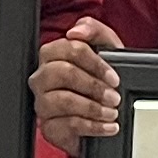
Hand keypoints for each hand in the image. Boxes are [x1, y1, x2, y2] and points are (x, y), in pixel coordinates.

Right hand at [33, 19, 122, 152]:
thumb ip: (95, 30)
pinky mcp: (49, 127)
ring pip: (64, 101)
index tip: (114, 77)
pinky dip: (93, 126)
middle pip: (64, 73)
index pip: (69, 49)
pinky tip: (107, 126)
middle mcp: (43, 77)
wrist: (103, 113)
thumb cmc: (102, 79)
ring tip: (112, 113)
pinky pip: (68, 125)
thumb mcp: (107, 49)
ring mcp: (43, 103)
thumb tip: (77, 30)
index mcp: (53, 54)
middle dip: (94, 86)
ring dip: (94, 108)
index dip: (95, 63)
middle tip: (114, 96)